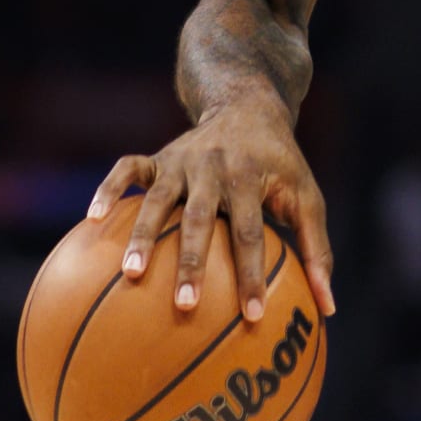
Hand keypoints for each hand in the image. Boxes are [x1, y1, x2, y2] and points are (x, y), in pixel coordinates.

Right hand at [87, 96, 334, 321]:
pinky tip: (91, 221)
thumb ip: (316, 250)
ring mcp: (180, 161)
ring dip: (142, 235)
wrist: (246, 105)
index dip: (251, 274)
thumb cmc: (280, 164)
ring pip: (157, 200)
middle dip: (192, 263)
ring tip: (130, 274)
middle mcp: (213, 168)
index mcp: (250, 179)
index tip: (252, 315)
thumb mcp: (307, 198)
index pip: (250, 234)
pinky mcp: (157, 157)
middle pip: (199, 220)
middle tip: (185, 304)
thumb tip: (328, 309)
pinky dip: (108, 190)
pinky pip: (126, 169)